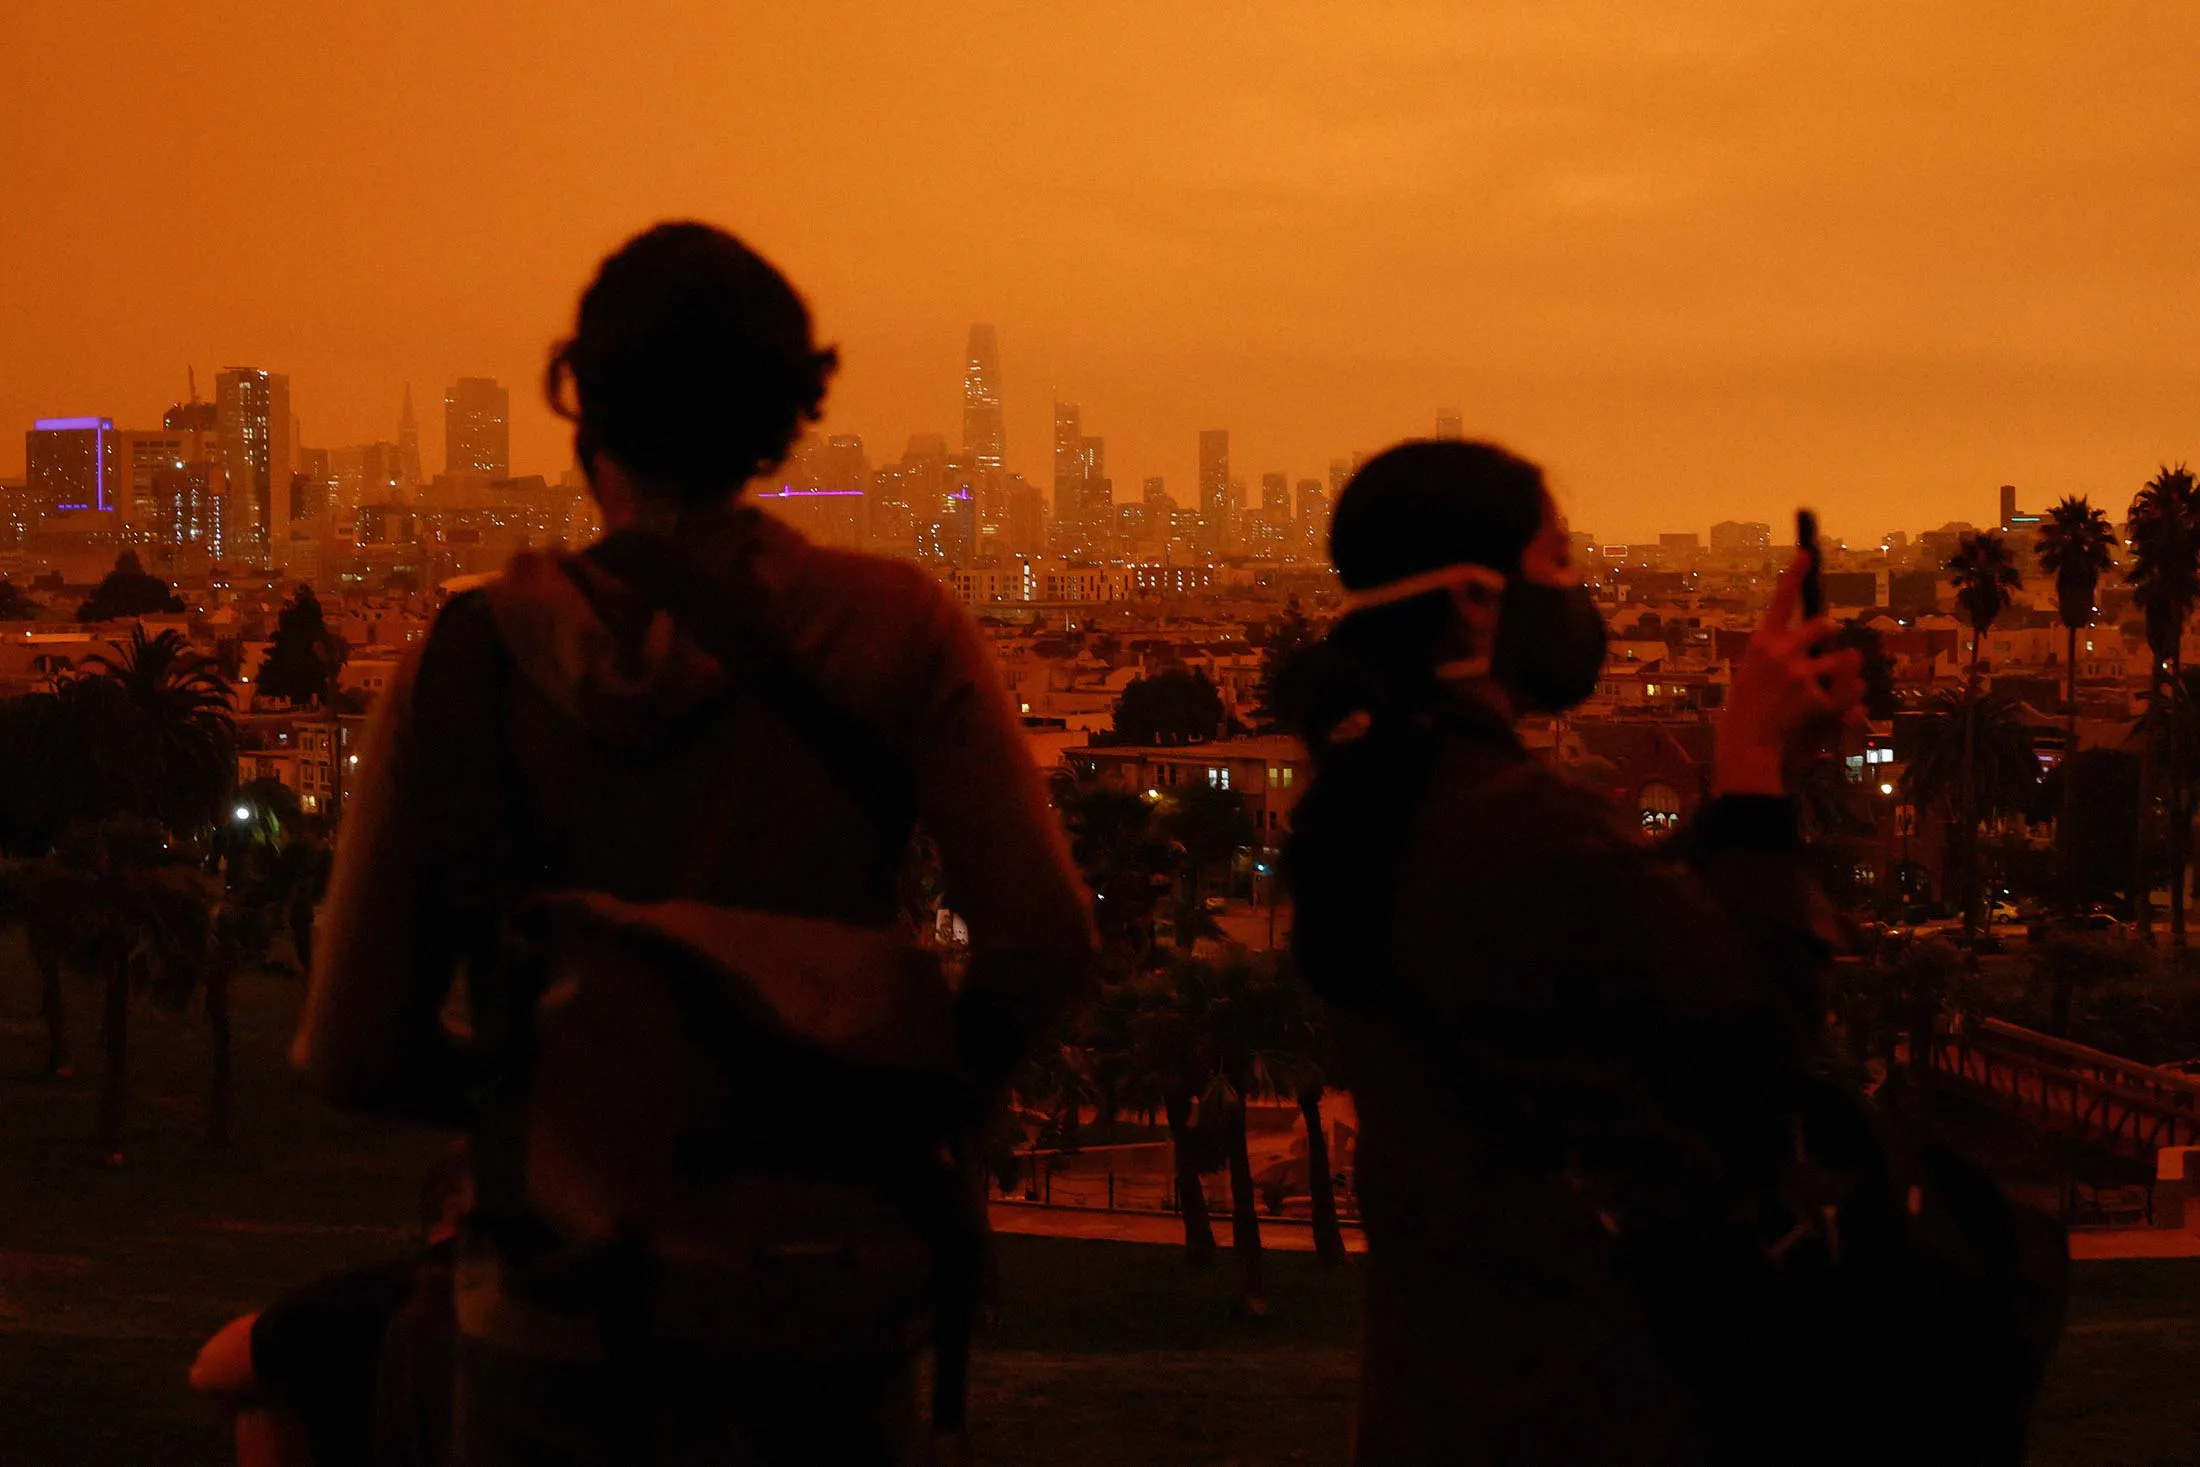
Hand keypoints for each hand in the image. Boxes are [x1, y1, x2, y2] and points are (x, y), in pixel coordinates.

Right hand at [1715, 554, 1864, 795]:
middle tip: (1825, 648)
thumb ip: (1778, 656)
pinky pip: (1844, 692)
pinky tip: (1819, 716)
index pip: (1782, 600)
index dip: (1796, 574)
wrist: (1746, 748)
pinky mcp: (1815, 695)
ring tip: (1817, 694)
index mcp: (1760, 643)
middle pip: (1823, 625)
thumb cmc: (1745, 714)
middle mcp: (1780, 651)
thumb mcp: (1753, 675)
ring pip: (1841, 659)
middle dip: (1829, 636)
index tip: (1807, 552)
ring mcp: (1799, 672)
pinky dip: (1840, 704)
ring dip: (1838, 673)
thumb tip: (1818, 647)